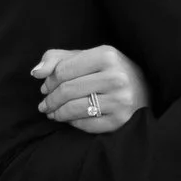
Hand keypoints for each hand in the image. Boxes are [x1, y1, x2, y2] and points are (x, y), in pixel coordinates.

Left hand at [32, 43, 148, 133]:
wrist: (144, 91)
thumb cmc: (109, 71)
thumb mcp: (88, 57)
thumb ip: (58, 58)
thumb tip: (35, 73)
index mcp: (107, 55)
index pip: (63, 70)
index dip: (49, 81)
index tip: (45, 87)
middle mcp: (116, 77)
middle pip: (67, 90)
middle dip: (50, 99)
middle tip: (44, 104)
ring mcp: (120, 101)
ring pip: (74, 109)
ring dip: (57, 113)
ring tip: (52, 113)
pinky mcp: (120, 121)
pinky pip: (85, 124)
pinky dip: (72, 123)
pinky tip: (70, 119)